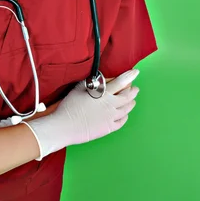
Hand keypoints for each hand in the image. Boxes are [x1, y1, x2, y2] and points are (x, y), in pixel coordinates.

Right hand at [22, 69, 140, 160]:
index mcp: (103, 94)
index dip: (129, 76)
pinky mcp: (108, 128)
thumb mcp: (78, 88)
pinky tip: (125, 115)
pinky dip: (125, 117)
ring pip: (126, 109)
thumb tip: (98, 79)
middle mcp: (110, 105)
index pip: (120, 82)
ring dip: (131, 103)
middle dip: (132, 91)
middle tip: (135, 88)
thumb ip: (90, 83)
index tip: (135, 72)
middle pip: (127, 97)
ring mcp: (110, 117)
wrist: (65, 126)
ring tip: (132, 100)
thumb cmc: (69, 106)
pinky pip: (121, 122)